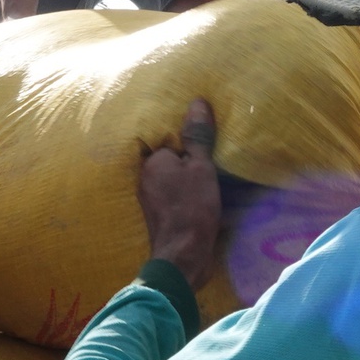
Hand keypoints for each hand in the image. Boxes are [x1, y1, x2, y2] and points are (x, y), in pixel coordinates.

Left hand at [137, 99, 222, 286]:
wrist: (183, 258)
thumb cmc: (191, 207)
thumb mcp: (201, 167)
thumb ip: (197, 137)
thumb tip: (197, 101)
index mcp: (151, 161)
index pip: (168, 138)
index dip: (187, 137)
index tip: (206, 137)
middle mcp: (145, 178)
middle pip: (170, 160)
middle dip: (189, 158)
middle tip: (213, 155)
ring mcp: (150, 199)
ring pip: (174, 179)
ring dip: (190, 178)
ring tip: (213, 174)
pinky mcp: (160, 217)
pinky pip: (176, 196)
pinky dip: (189, 195)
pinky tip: (205, 197)